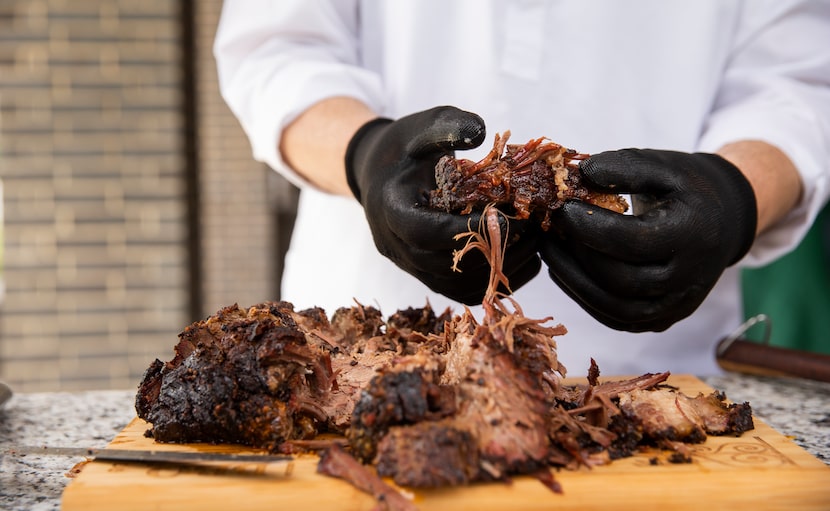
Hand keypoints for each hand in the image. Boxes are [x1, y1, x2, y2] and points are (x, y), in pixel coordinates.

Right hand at [345, 106, 540, 303]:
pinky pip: (461, 291)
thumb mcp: (421, 127)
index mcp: (389, 209)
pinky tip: (523, 259)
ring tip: (533, 242)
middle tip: (532, 227)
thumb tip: (482, 131)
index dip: (468, 228)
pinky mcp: (426, 275)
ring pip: (457, 284)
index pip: (425, 233)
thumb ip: (448, 126)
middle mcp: (395, 245)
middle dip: (492, 248)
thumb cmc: (402, 149)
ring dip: (499, 267)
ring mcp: (410, 266)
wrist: (378, 173)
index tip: (505, 213)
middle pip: (446, 264)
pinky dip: (494, 279)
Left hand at [538, 149, 756, 331]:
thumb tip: (580, 174)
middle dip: (577, 254)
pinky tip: (564, 270)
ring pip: (614, 307)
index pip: (631, 240)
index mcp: (693, 235)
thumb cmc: (688, 188)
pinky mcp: (662, 319)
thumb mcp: (664, 165)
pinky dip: (584, 297)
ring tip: (549, 249)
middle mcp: (689, 278)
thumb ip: (625, 167)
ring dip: (573, 280)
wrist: (723, 219)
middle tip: (549, 229)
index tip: (559, 208)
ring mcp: (676, 305)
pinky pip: (616, 318)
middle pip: (620, 279)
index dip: (588, 226)